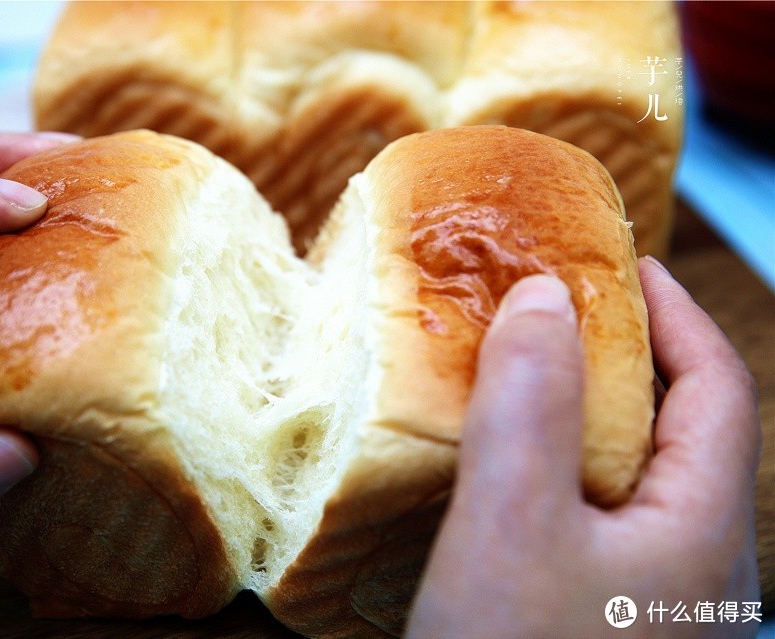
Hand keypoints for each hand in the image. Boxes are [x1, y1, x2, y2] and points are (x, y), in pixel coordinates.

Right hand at [406, 260, 759, 637]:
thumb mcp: (511, 530)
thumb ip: (529, 411)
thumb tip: (542, 298)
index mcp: (703, 529)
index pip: (718, 386)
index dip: (674, 312)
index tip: (621, 264)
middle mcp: (699, 566)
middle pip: (682, 430)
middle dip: (622, 359)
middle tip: (554, 317)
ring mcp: (659, 601)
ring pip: (636, 478)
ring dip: (584, 419)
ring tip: (519, 385)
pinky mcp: (611, 622)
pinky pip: (600, 522)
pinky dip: (560, 475)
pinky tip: (505, 481)